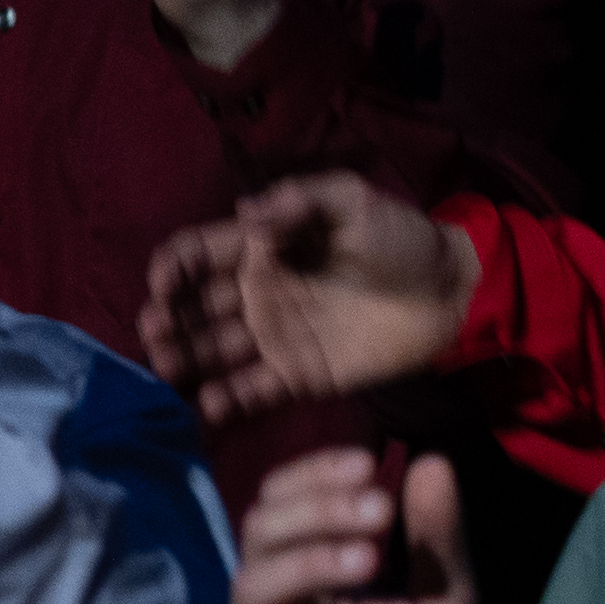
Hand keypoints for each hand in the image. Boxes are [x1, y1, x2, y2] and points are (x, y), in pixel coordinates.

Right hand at [143, 174, 476, 417]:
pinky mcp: (295, 376)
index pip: (197, 256)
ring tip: (167, 369)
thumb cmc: (402, 240)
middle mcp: (256, 295)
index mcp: (262, 249)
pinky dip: (225, 400)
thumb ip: (304, 199)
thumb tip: (247, 209)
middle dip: (165, 320)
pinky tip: (209, 403)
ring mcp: (272, 338)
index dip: (173, 268)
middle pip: (192, 309)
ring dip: (182, 360)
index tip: (164, 283)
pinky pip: (249, 391)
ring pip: (209, 352)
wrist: (450, 293)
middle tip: (155, 332)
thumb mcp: (356, 203)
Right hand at [218, 445, 476, 603]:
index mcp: (321, 570)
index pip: (285, 504)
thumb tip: (430, 460)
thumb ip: (438, 538)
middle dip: (316, 511)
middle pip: (260, 535)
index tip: (368, 463)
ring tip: (366, 560)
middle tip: (378, 511)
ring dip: (304, 564)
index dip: (313, 476)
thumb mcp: (449, 598)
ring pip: (248, 592)